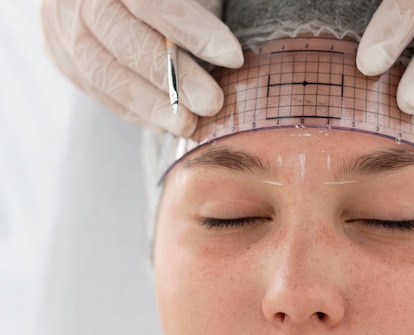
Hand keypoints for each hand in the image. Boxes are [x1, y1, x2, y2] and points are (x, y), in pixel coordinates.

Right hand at [40, 0, 242, 136]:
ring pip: (105, 74)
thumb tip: (233, 49)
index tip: (233, 56)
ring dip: (152, 106)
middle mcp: (79, 1)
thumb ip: (196, 7)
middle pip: (126, 43)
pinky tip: (164, 122)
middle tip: (213, 103)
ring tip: (189, 125)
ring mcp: (63, 29)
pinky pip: (97, 90)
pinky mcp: (61, 57)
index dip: (193, 31)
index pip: (152, 2)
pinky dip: (134, 110)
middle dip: (175, 79)